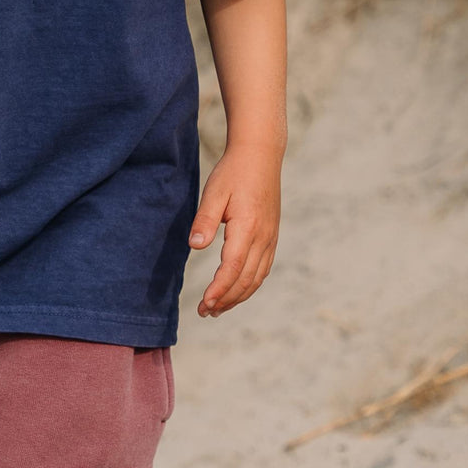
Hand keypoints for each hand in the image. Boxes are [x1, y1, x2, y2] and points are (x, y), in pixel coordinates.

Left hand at [188, 144, 281, 317]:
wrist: (260, 154)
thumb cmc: (233, 172)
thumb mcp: (214, 192)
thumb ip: (204, 221)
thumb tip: (195, 247)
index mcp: (248, 227)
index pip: (233, 268)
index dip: (219, 290)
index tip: (204, 304)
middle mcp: (263, 237)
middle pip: (246, 280)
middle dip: (226, 300)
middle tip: (204, 312)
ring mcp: (270, 238)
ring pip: (257, 277)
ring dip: (238, 296)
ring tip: (218, 308)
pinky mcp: (272, 236)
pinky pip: (263, 268)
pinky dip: (249, 284)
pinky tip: (237, 289)